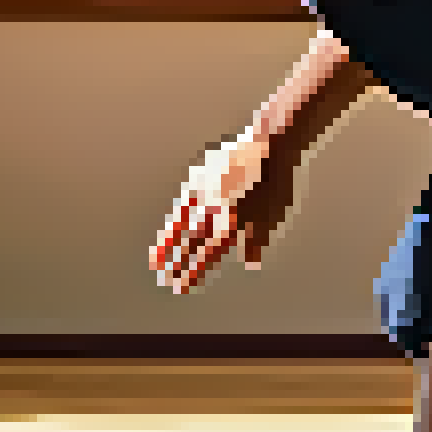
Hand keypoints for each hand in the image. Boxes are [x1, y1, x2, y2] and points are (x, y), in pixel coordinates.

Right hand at [153, 128, 296, 293]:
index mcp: (235, 222)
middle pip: (191, 243)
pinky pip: (185, 202)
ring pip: (182, 224)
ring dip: (168, 244)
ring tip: (155, 261)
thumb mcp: (274, 216)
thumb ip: (258, 240)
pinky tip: (170, 228)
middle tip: (164, 281)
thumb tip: (249, 264)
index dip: (193, 272)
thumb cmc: (277, 184)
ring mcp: (205, 193)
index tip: (180, 286)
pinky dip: (177, 218)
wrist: (270, 145)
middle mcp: (215, 210)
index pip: (207, 255)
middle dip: (177, 264)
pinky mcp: (201, 177)